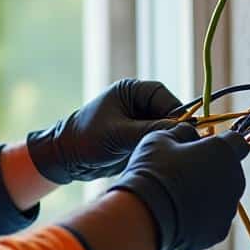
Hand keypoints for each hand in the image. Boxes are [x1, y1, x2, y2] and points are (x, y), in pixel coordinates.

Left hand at [26, 79, 182, 183]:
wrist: (66, 158)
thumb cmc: (85, 139)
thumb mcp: (118, 134)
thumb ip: (149, 130)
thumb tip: (182, 129)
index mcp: (131, 91)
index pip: (164, 97)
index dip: (176, 113)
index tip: (182, 130)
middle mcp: (137, 103)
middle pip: (168, 113)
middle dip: (172, 129)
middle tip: (175, 146)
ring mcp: (139, 121)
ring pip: (165, 129)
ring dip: (165, 141)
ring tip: (162, 154)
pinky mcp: (138, 137)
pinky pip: (157, 141)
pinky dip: (159, 149)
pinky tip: (157, 159)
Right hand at [107, 123, 249, 249]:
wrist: (143, 217)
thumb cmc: (153, 171)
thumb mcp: (161, 138)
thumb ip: (182, 132)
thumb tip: (190, 134)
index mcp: (224, 152)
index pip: (237, 141)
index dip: (221, 142)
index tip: (204, 147)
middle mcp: (234, 180)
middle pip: (229, 171)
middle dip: (212, 169)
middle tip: (182, 172)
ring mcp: (227, 209)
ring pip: (221, 197)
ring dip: (206, 194)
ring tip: (175, 197)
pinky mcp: (218, 233)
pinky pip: (211, 220)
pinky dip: (199, 217)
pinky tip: (175, 215)